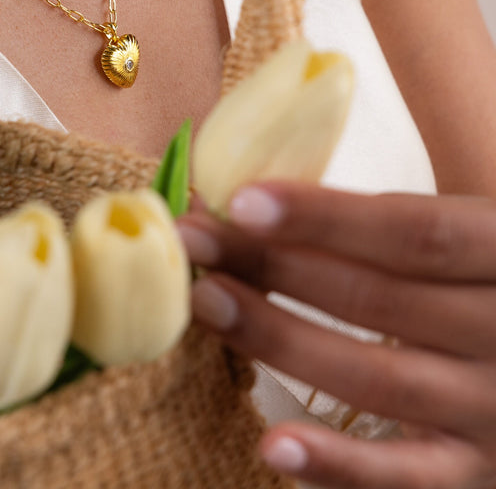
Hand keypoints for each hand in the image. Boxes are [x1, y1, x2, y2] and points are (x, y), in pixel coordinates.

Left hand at [177, 184, 495, 488]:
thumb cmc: (478, 281)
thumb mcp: (463, 234)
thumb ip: (382, 220)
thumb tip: (248, 198)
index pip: (414, 232)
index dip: (324, 217)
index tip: (239, 201)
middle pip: (377, 300)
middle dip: (271, 265)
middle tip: (192, 241)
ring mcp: (494, 410)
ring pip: (376, 379)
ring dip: (279, 339)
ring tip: (206, 302)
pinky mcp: (477, 473)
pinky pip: (406, 478)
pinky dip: (338, 465)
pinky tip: (272, 443)